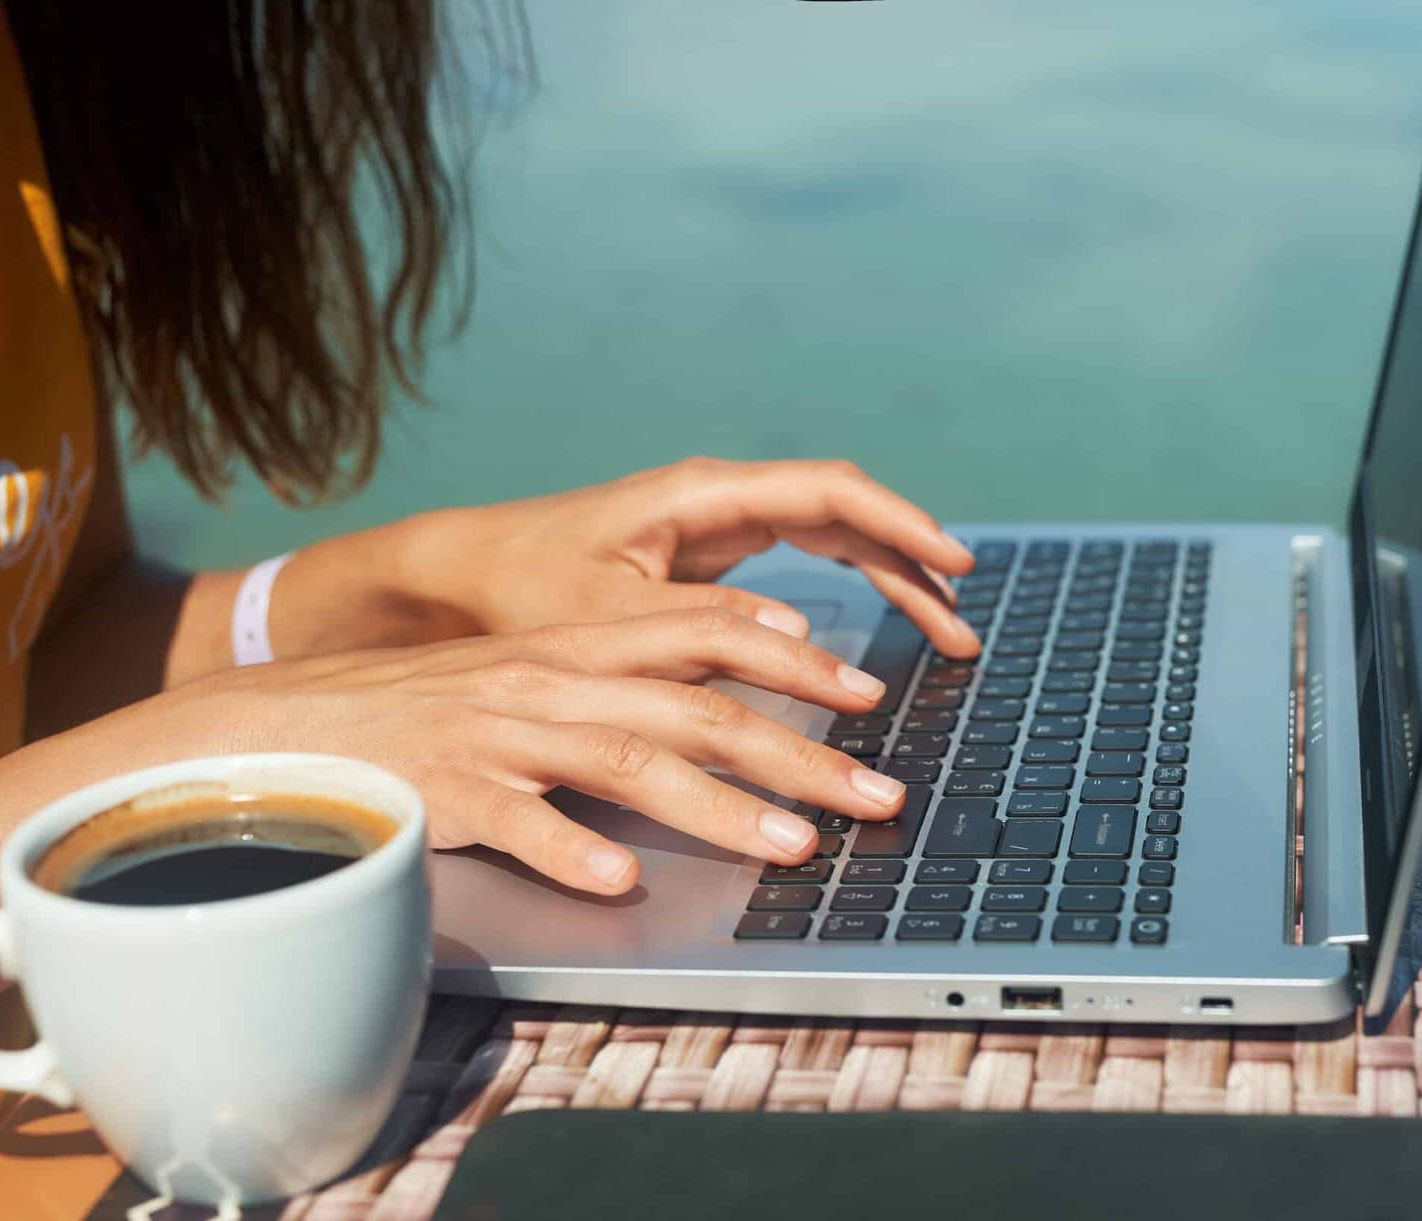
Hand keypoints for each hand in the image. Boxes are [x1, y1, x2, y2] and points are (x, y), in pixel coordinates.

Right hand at [28, 609, 908, 893]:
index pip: (704, 637)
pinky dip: (572, 852)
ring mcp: (504, 736)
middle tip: (877, 795)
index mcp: (580, 645)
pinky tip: (619, 884)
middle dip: (800, 753)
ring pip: (628, 764)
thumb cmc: (440, 705)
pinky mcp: (453, 794)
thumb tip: (729, 687)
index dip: (790, 660)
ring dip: (720, 808)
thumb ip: (628, 675)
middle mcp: (554, 680)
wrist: (303, 722)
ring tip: (791, 847)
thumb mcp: (540, 669)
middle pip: (698, 711)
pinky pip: (520, 825)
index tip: (866, 687)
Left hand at [403, 457, 981, 658]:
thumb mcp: (608, 615)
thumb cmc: (519, 586)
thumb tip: (805, 642)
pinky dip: (851, 601)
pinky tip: (879, 637)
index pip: (831, 493)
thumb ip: (703, 627)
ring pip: (835, 544)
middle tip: (965, 626)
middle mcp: (720, 502)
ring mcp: (719, 530)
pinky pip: (805, 571)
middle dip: (914, 565)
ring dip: (893, 586)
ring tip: (949, 640)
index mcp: (703, 495)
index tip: (954, 563)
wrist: (456, 580)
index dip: (902, 524)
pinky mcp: (709, 566)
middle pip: (849, 517)